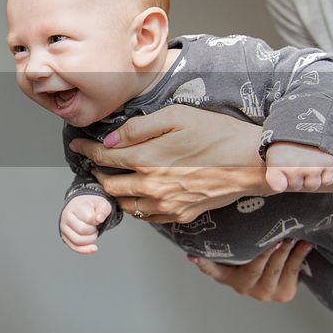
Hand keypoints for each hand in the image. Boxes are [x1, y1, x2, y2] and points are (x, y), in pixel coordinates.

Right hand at [59, 195, 112, 253]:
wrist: (80, 207)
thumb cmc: (91, 207)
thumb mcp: (101, 204)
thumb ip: (103, 210)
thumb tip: (100, 219)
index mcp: (75, 207)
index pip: (89, 218)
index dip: (97, 221)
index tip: (97, 218)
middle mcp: (66, 217)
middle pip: (82, 230)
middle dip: (93, 231)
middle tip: (95, 226)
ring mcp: (64, 228)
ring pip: (78, 241)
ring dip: (91, 240)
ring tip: (93, 233)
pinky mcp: (65, 237)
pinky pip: (75, 247)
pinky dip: (86, 250)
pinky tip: (94, 248)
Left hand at [67, 106, 268, 223]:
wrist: (253, 162)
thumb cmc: (219, 134)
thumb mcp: (176, 116)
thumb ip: (138, 129)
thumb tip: (111, 140)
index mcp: (148, 160)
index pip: (104, 158)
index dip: (87, 151)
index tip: (80, 146)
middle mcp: (152, 187)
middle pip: (110, 185)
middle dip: (97, 173)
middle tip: (95, 163)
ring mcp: (166, 204)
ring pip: (126, 205)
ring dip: (115, 192)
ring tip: (114, 178)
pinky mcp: (180, 214)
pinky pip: (147, 216)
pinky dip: (137, 205)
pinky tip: (139, 193)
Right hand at [186, 240, 312, 303]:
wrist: (278, 278)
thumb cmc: (252, 258)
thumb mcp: (238, 253)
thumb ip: (228, 244)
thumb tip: (200, 223)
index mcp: (227, 277)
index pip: (211, 270)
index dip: (202, 263)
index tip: (192, 255)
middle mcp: (243, 287)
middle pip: (254, 269)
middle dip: (266, 253)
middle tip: (274, 239)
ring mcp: (264, 292)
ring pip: (275, 270)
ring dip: (285, 252)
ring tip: (291, 237)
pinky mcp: (284, 294)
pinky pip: (292, 272)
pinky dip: (299, 256)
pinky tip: (305, 244)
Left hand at [263, 142, 332, 191]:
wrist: (305, 123)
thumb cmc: (287, 144)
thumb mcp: (273, 156)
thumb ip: (274, 176)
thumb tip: (280, 188)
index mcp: (278, 165)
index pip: (279, 187)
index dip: (280, 181)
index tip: (281, 169)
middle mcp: (296, 168)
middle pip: (297, 187)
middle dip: (296, 178)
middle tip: (296, 161)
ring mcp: (314, 167)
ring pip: (313, 186)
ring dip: (310, 178)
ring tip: (306, 162)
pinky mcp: (329, 164)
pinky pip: (327, 181)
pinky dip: (325, 175)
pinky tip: (318, 163)